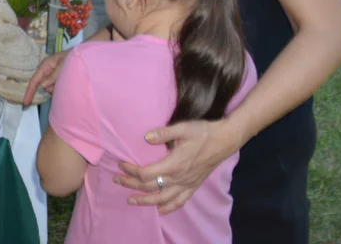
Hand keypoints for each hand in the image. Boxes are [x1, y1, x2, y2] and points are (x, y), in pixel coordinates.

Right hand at [23, 49, 69, 105]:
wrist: (84, 54)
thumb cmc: (72, 58)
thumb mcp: (63, 66)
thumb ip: (53, 76)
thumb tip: (42, 86)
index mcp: (45, 65)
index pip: (35, 80)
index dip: (29, 92)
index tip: (25, 103)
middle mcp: (47, 70)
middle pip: (42, 86)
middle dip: (50, 88)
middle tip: (62, 82)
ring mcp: (52, 75)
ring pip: (50, 87)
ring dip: (57, 88)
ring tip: (68, 79)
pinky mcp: (58, 78)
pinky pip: (56, 86)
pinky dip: (60, 87)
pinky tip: (68, 82)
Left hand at [115, 119, 241, 213]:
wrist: (224, 140)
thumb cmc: (202, 133)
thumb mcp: (182, 128)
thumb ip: (163, 134)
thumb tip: (146, 137)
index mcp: (173, 165)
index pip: (146, 173)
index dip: (131, 171)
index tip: (121, 164)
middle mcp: (179, 178)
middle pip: (150, 187)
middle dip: (131, 184)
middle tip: (116, 180)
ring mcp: (187, 184)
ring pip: (163, 199)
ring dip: (145, 201)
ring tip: (131, 201)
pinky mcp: (194, 186)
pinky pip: (180, 202)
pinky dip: (168, 208)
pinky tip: (160, 211)